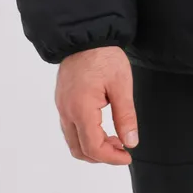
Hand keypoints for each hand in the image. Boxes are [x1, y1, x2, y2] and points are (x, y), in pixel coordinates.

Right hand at [55, 46, 138, 165]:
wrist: (85, 34)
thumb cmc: (105, 56)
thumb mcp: (121, 85)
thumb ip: (125, 116)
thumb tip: (131, 142)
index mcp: (81, 109)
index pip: (93, 148)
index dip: (111, 158)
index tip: (127, 155)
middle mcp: (66, 111)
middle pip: (79, 149)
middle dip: (101, 155)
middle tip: (122, 148)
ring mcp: (62, 106)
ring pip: (72, 140)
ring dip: (92, 146)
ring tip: (115, 137)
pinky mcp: (62, 100)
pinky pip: (70, 127)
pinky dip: (85, 134)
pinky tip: (102, 125)